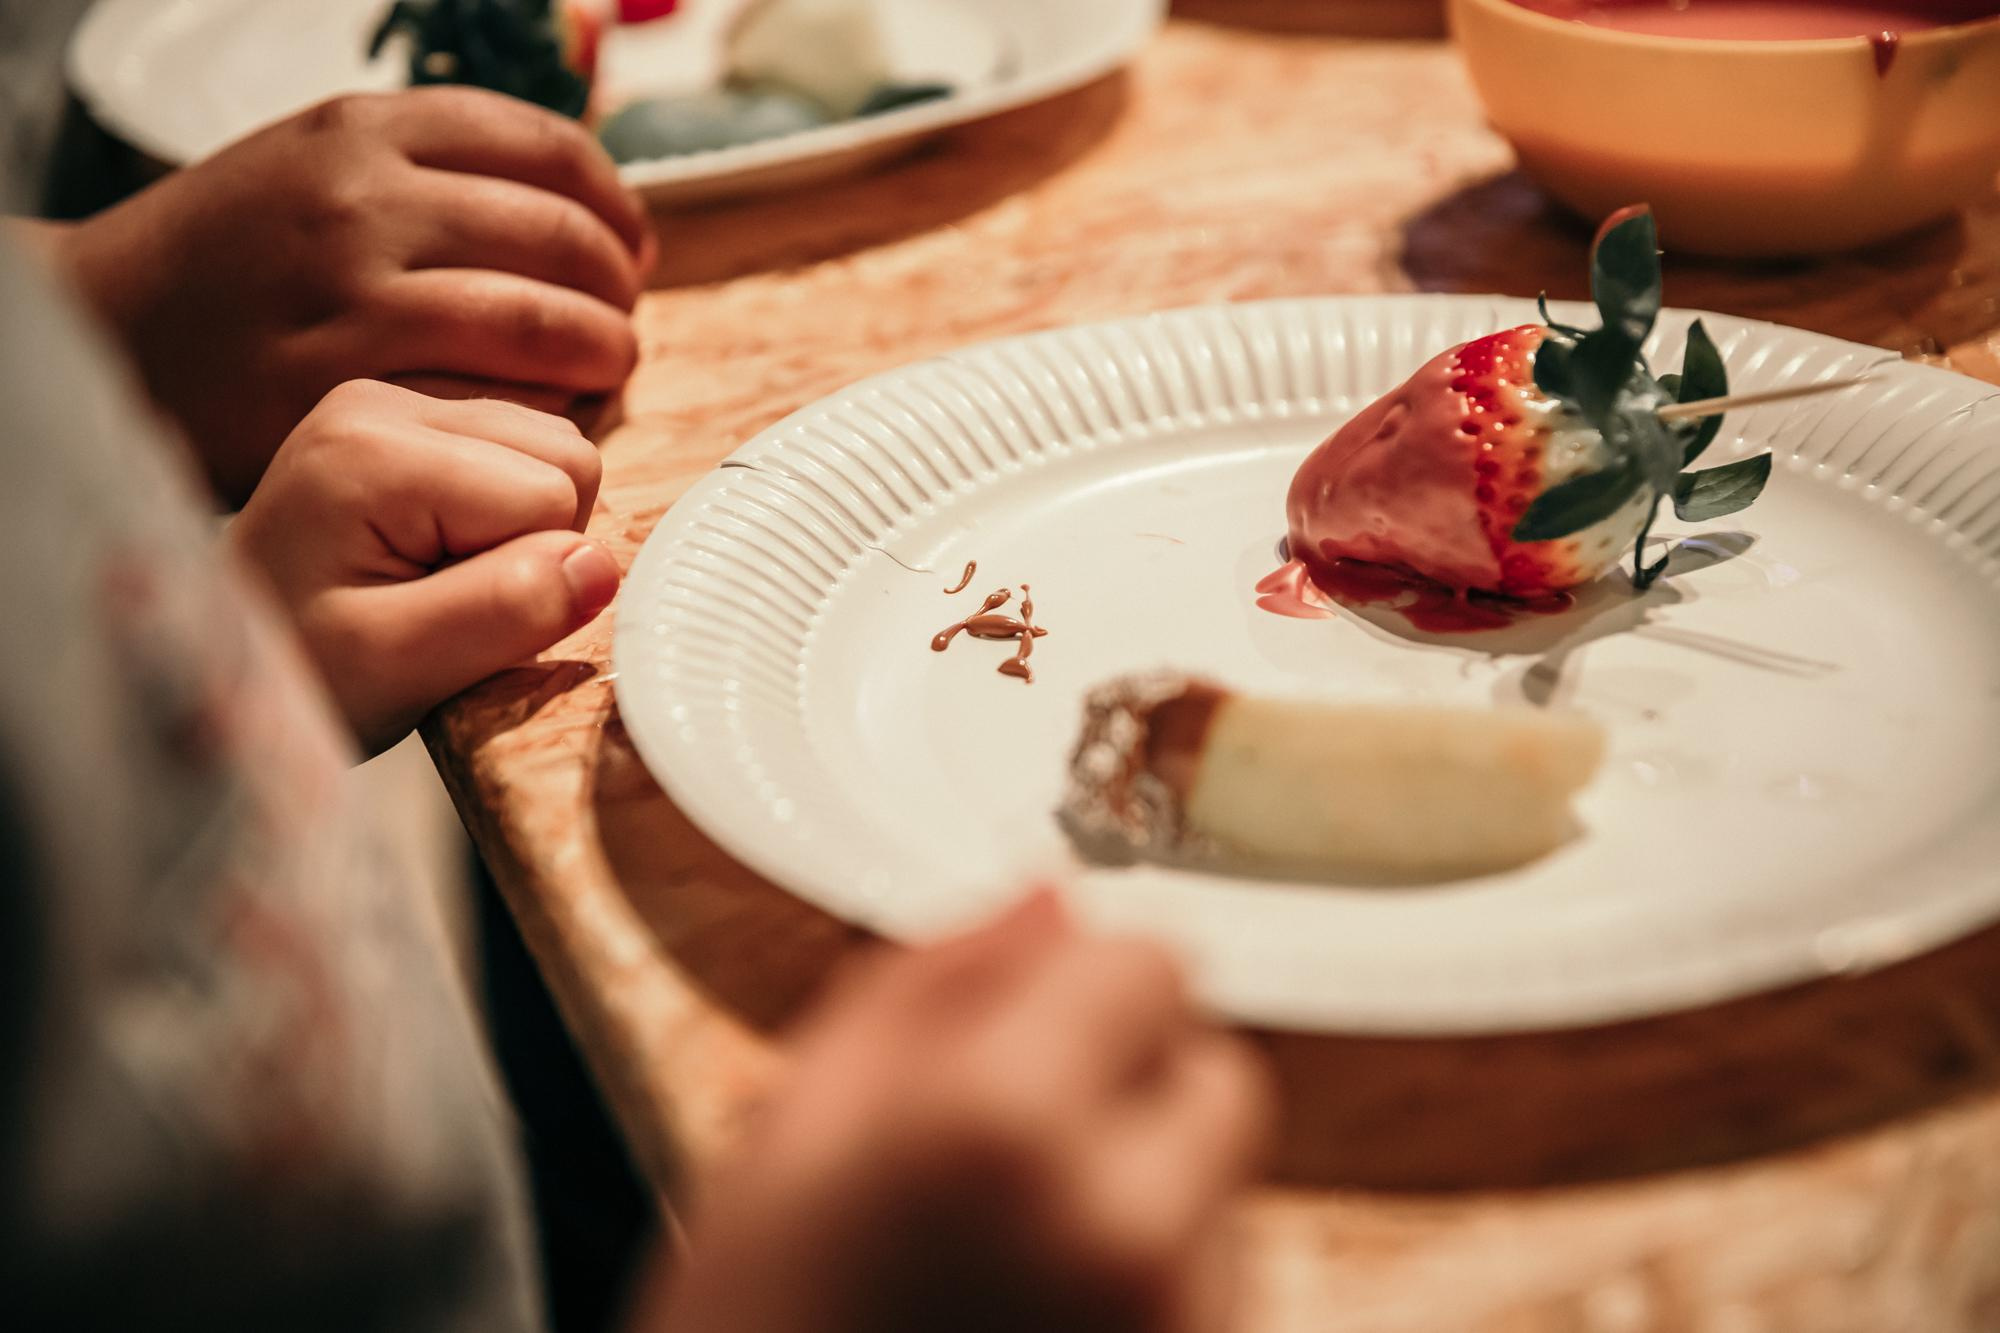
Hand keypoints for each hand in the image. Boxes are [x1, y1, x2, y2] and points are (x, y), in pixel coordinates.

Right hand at [55, 87, 651, 505]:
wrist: (111, 324)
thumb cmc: (231, 258)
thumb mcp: (316, 165)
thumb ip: (426, 169)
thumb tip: (568, 200)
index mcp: (368, 128)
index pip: (548, 147)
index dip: (613, 203)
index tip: (631, 244)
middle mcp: (366, 194)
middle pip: (561, 233)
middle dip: (616, 283)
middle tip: (621, 318)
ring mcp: (358, 285)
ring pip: (544, 315)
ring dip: (603, 346)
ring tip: (607, 365)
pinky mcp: (351, 375)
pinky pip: (497, 387)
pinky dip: (551, 399)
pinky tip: (560, 409)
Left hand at [229, 380, 618, 752]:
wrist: (224, 662)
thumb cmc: (302, 674)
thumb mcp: (396, 669)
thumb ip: (501, 612)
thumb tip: (599, 565)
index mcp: (373, 447)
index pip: (551, 493)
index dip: (531, 575)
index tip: (447, 617)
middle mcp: (383, 400)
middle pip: (564, 455)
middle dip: (537, 543)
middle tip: (446, 600)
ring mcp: (394, 402)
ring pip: (555, 449)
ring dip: (525, 530)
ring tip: (437, 580)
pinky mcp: (409, 420)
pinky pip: (523, 452)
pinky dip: (505, 514)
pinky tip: (437, 552)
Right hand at [641, 893, 1272, 1332]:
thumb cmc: (758, 1327)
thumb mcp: (794, 1124)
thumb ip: (934, 980)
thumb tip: (1051, 899)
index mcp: (1001, 1125)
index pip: (1155, 962)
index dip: (1085, 984)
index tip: (1029, 1023)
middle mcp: (1120, 1225)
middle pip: (1218, 1070)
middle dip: (1137, 1084)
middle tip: (1016, 1146)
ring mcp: (1174, 1322)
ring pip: (1227, 1181)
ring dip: (1156, 1184)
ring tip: (1016, 1254)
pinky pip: (1227, 1283)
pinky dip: (1166, 1276)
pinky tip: (1050, 1314)